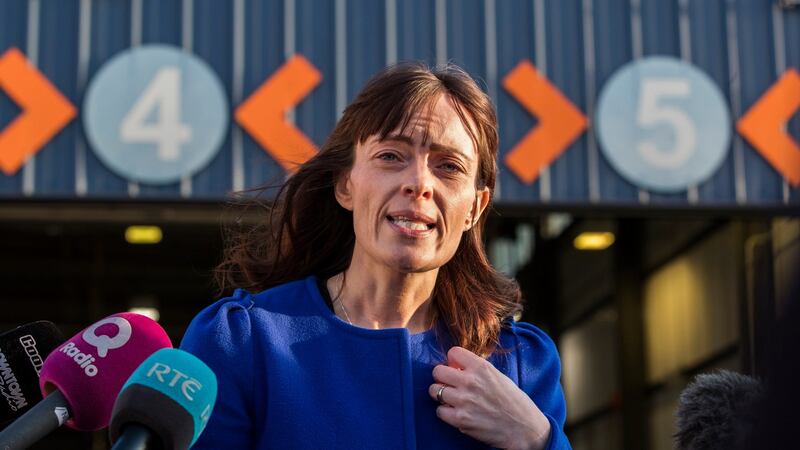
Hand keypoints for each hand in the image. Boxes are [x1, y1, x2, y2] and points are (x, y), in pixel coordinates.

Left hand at [428, 346, 550, 449]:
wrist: (524, 428)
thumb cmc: (514, 402)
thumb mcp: (498, 376)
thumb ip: (477, 370)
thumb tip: (456, 367)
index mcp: (482, 367)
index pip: (453, 352)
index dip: (453, 361)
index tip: (456, 368)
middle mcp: (470, 381)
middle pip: (438, 371)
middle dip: (442, 377)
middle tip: (449, 384)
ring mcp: (463, 400)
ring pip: (434, 390)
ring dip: (441, 395)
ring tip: (451, 399)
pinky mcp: (460, 419)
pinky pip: (439, 411)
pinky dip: (445, 412)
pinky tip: (456, 413)